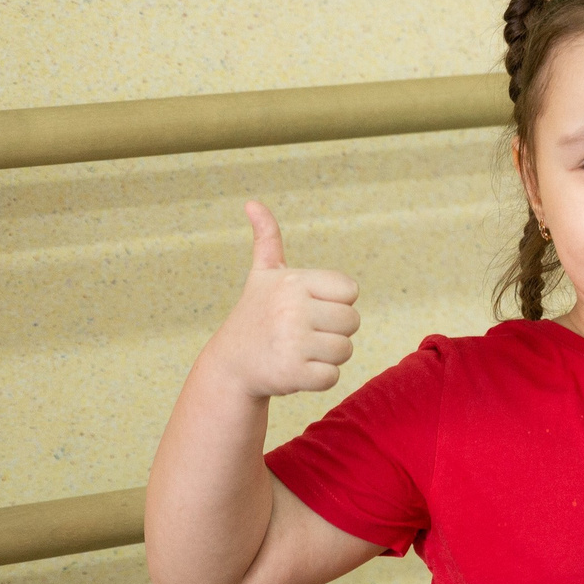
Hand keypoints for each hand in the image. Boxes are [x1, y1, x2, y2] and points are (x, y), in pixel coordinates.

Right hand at [207, 201, 360, 397]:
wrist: (231, 365)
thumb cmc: (256, 316)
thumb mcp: (263, 275)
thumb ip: (267, 239)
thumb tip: (252, 203)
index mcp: (293, 281)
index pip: (351, 291)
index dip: (335, 303)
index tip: (309, 308)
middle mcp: (292, 308)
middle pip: (352, 322)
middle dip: (334, 331)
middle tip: (303, 334)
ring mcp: (292, 342)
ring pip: (345, 350)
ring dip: (327, 356)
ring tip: (299, 351)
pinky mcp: (292, 373)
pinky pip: (332, 377)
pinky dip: (319, 379)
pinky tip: (297, 371)